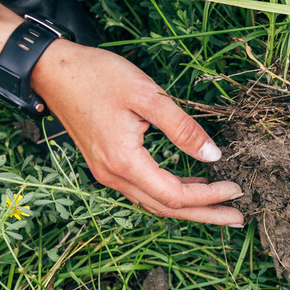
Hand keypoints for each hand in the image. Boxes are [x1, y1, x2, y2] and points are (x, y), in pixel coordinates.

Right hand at [31, 41, 243, 224]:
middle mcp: (113, 175)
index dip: (209, 197)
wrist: (52, 70)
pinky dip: (169, 193)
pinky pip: (143, 190)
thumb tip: (214, 156)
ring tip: (221, 206)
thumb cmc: (97, 76)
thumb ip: (182, 128)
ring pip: (155, 202)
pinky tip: (191, 184)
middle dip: (205, 214)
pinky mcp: (106, 165)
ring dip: (189, 207)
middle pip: (167, 208)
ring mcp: (107, 173)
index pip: (175, 195)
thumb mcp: (147, 96)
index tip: (237, 189)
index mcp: (124, 161)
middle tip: (237, 218)